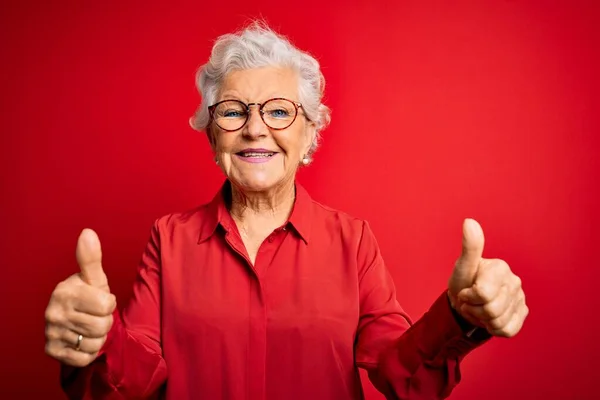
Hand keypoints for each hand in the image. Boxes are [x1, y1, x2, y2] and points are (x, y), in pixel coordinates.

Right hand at [44, 229, 115, 366]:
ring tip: (88, 328)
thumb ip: (91, 258)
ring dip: (98, 338)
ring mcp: (50, 333)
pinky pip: (84, 358)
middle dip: (105, 323)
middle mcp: (52, 312)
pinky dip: (89, 353)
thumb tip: (88, 232)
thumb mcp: (93, 278)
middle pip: (102, 325)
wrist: (75, 322)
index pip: (107, 304)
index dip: (109, 304)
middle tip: (94, 317)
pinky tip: (81, 341)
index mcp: (64, 291)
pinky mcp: (52, 352)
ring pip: (95, 343)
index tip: (100, 301)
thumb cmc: (88, 296)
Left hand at [447, 219, 527, 337]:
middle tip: (471, 302)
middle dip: (474, 310)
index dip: (468, 297)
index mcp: (500, 268)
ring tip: (479, 308)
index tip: (466, 291)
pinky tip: (489, 317)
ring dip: (482, 319)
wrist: (466, 303)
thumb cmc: (462, 282)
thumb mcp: (462, 267)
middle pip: (491, 310)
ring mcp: (521, 298)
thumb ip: (470, 246)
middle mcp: (515, 281)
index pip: (483, 294)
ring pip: (498, 322)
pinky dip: (494, 328)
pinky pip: (507, 330)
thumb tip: (469, 221)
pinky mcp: (522, 313)